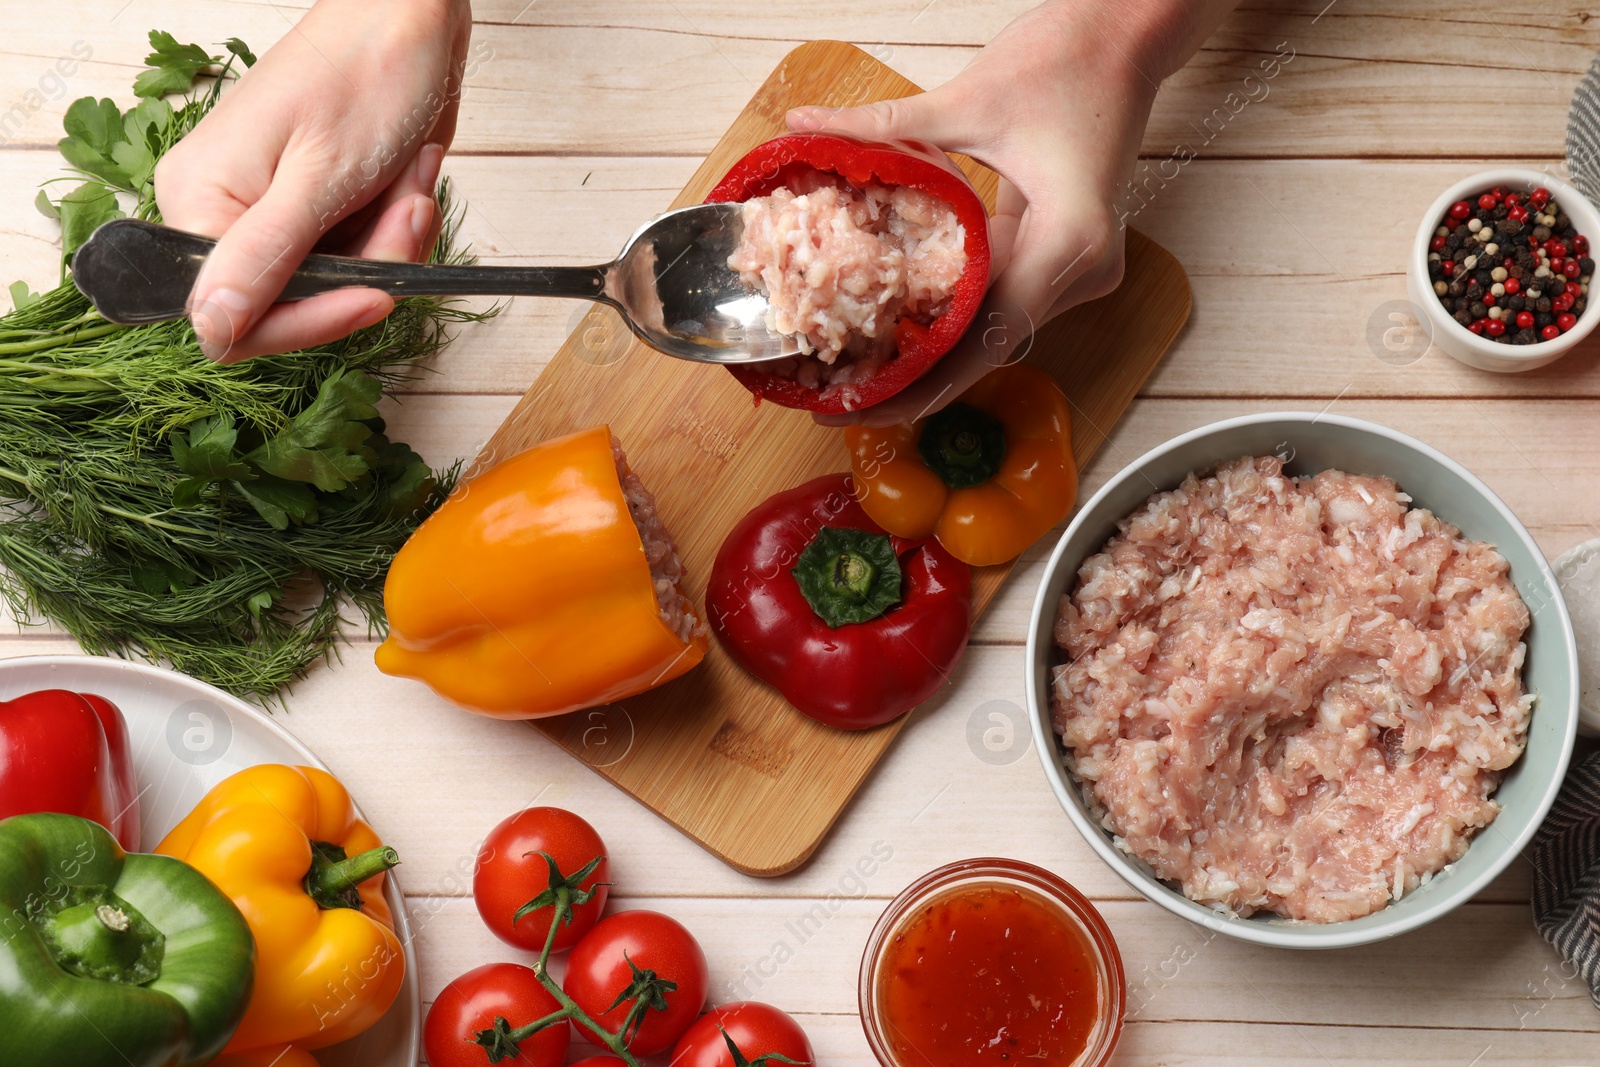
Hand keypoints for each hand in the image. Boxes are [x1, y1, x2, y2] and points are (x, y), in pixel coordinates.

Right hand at [154, 0, 472, 362]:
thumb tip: (211, 328)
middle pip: (295, 306)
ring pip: (337, 288)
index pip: (231, 321)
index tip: (370, 296)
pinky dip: (397, 232)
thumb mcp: (317, 177)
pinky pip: (360, 261)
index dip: (305, 322)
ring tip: (409, 186)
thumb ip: (264, 258)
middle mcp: (224, 213)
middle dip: (366, 271)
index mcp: (198, 202)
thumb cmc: (364, 74)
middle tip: (404, 211)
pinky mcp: (317, 212)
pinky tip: (409, 183)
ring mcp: (273, 214)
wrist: (410, 21)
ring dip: (392, 246)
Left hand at [791, 0, 1233, 425]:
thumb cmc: (1070, 59)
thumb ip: (885, 126)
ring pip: (995, 330)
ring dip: (933, 354)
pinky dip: (954, 317)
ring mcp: (1081, 267)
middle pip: (989, 347)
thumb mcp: (968, 100)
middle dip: (917, 382)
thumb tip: (804, 127)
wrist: (1129, 34)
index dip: (922, 383)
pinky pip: (1004, 300)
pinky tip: (899, 335)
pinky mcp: (1068, 256)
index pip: (989, 338)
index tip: (864, 406)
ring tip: (858, 378)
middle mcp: (1085, 270)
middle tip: (840, 404)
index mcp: (1070, 242)